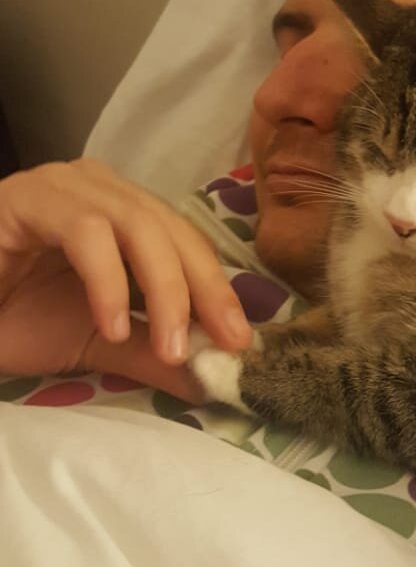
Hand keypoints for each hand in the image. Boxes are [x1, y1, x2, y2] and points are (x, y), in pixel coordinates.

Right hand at [0, 159, 250, 399]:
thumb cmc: (12, 317)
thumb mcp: (95, 342)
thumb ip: (150, 351)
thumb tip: (212, 380)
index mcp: (121, 213)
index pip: (186, 242)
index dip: (218, 288)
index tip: (242, 341)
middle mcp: (98, 188)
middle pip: (171, 229)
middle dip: (205, 288)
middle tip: (226, 342)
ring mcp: (63, 186)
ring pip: (137, 224)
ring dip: (164, 288)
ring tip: (173, 347)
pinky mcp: (27, 197)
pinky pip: (85, 231)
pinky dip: (107, 280)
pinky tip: (110, 324)